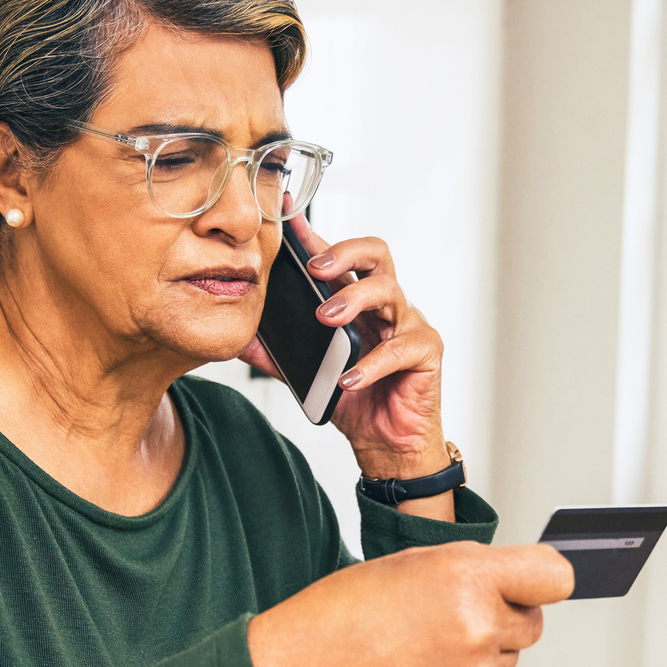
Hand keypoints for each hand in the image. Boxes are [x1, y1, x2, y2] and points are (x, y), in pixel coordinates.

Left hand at [241, 216, 449, 496]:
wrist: (387, 445)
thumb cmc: (357, 402)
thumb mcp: (308, 376)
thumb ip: (279, 355)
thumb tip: (240, 340)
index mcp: (357, 303)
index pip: (339, 259)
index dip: (316, 237)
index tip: (289, 220)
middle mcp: (385, 306)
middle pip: (376, 256)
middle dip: (344, 252)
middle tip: (315, 268)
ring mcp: (408, 325)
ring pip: (389, 292)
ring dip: (354, 300)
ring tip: (326, 319)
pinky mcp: (427, 352)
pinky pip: (401, 348)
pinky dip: (372, 364)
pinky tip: (350, 378)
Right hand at [247, 542, 575, 666]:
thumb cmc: (351, 608)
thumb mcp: (419, 563)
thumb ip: (477, 570)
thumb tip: (522, 584)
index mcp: (470, 578)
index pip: (555, 576)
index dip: (543, 577)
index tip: (535, 582)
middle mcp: (480, 627)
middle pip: (535, 622)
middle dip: (507, 614)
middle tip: (455, 612)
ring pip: (509, 659)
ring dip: (484, 650)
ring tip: (427, 642)